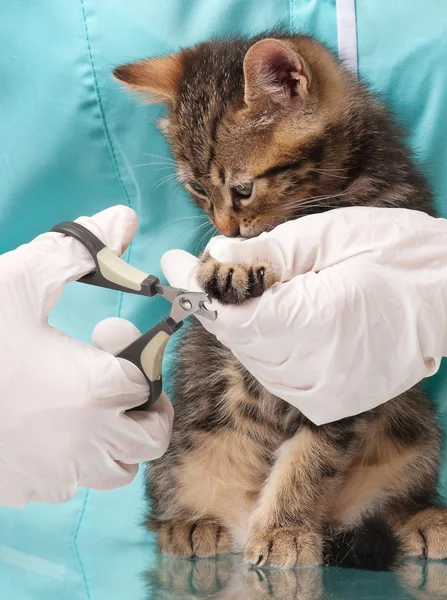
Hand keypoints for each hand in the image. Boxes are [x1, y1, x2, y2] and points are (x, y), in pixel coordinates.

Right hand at [0, 206, 172, 507]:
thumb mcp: (18, 281)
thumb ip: (78, 251)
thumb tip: (124, 219)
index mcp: (94, 390)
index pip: (150, 379)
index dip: (141, 352)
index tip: (109, 335)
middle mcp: (85, 440)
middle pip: (151, 436)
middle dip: (146, 405)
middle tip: (122, 379)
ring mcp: (56, 473)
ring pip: (118, 468)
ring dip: (117, 437)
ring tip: (90, 404)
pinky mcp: (26, 489)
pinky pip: (74, 483)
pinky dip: (78, 458)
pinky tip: (47, 426)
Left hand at [162, 207, 446, 424]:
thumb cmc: (399, 253)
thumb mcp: (330, 237)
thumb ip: (268, 254)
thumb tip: (215, 257)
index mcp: (318, 324)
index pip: (236, 319)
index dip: (201, 291)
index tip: (176, 263)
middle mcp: (319, 373)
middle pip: (242, 343)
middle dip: (224, 305)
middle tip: (218, 268)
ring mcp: (329, 396)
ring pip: (259, 363)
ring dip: (249, 328)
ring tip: (264, 291)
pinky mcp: (337, 404)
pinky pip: (284, 378)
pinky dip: (272, 351)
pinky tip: (287, 322)